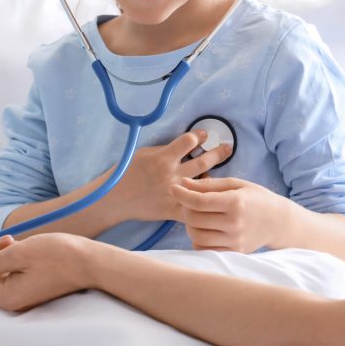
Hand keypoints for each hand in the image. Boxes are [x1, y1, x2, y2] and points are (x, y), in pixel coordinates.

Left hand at [0, 233, 95, 312]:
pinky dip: (9, 259)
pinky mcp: (33, 286)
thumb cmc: (59, 256)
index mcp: (7, 296)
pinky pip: (10, 274)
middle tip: (3, 239)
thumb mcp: (20, 253)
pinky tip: (20, 246)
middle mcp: (13, 300)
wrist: (91, 262)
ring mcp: (24, 294)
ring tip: (13, 240)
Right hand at [115, 130, 232, 222]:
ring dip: (215, 177)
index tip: (205, 135)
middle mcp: (171, 174)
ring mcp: (174, 193)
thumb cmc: (128, 172)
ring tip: (224, 172)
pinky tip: (210, 198)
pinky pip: (194, 207)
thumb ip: (165, 149)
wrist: (115, 198)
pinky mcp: (173, 210)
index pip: (189, 141)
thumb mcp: (144, 153)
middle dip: (218, 153)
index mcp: (163, 158)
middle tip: (228, 147)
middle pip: (203, 162)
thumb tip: (186, 144)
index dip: (199, 136)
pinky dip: (204, 202)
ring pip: (203, 184)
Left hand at [169, 176, 285, 251]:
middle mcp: (235, 223)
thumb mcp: (236, 184)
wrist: (278, 221)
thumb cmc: (256, 198)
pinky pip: (204, 250)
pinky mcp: (234, 252)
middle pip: (194, 219)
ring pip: (196, 236)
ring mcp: (234, 241)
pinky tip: (203, 229)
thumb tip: (183, 183)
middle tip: (188, 202)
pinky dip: (198, 240)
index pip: (200, 201)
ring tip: (196, 216)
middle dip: (185, 208)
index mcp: (235, 202)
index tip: (172, 188)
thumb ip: (209, 184)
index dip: (182, 194)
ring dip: (190, 225)